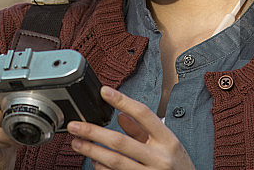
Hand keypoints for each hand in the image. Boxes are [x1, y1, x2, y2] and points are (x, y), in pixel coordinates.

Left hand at [67, 86, 195, 169]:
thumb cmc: (178, 166)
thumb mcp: (168, 144)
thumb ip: (143, 130)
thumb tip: (121, 116)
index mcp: (168, 141)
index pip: (143, 114)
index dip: (123, 101)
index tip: (105, 91)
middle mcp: (159, 158)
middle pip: (120, 141)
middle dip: (93, 132)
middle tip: (75, 126)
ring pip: (114, 161)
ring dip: (91, 151)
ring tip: (76, 143)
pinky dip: (101, 168)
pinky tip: (93, 161)